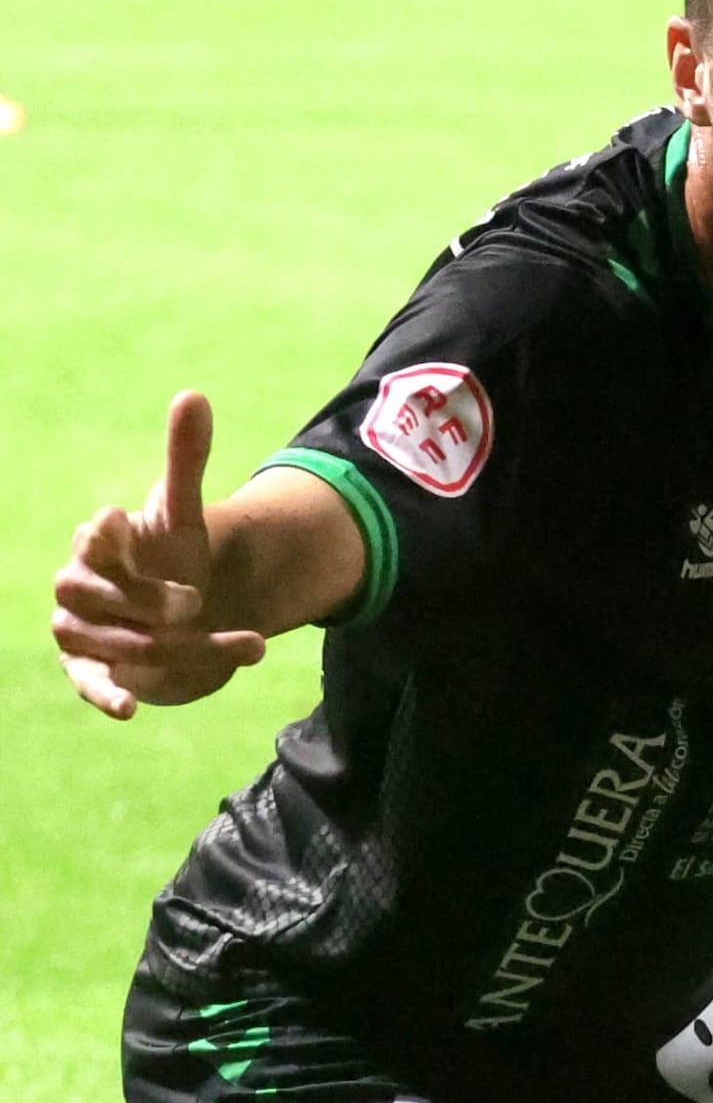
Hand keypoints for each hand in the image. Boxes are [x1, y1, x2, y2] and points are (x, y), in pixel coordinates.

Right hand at [53, 393, 262, 719]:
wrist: (179, 620)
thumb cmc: (173, 562)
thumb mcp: (184, 519)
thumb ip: (185, 461)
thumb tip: (193, 394)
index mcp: (100, 545)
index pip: (93, 535)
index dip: (108, 532)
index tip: (124, 519)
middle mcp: (80, 586)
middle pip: (91, 592)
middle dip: (146, 598)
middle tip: (195, 601)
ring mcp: (82, 630)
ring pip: (112, 641)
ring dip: (171, 648)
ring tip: (243, 645)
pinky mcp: (93, 669)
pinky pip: (87, 684)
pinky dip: (105, 696)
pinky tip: (130, 708)